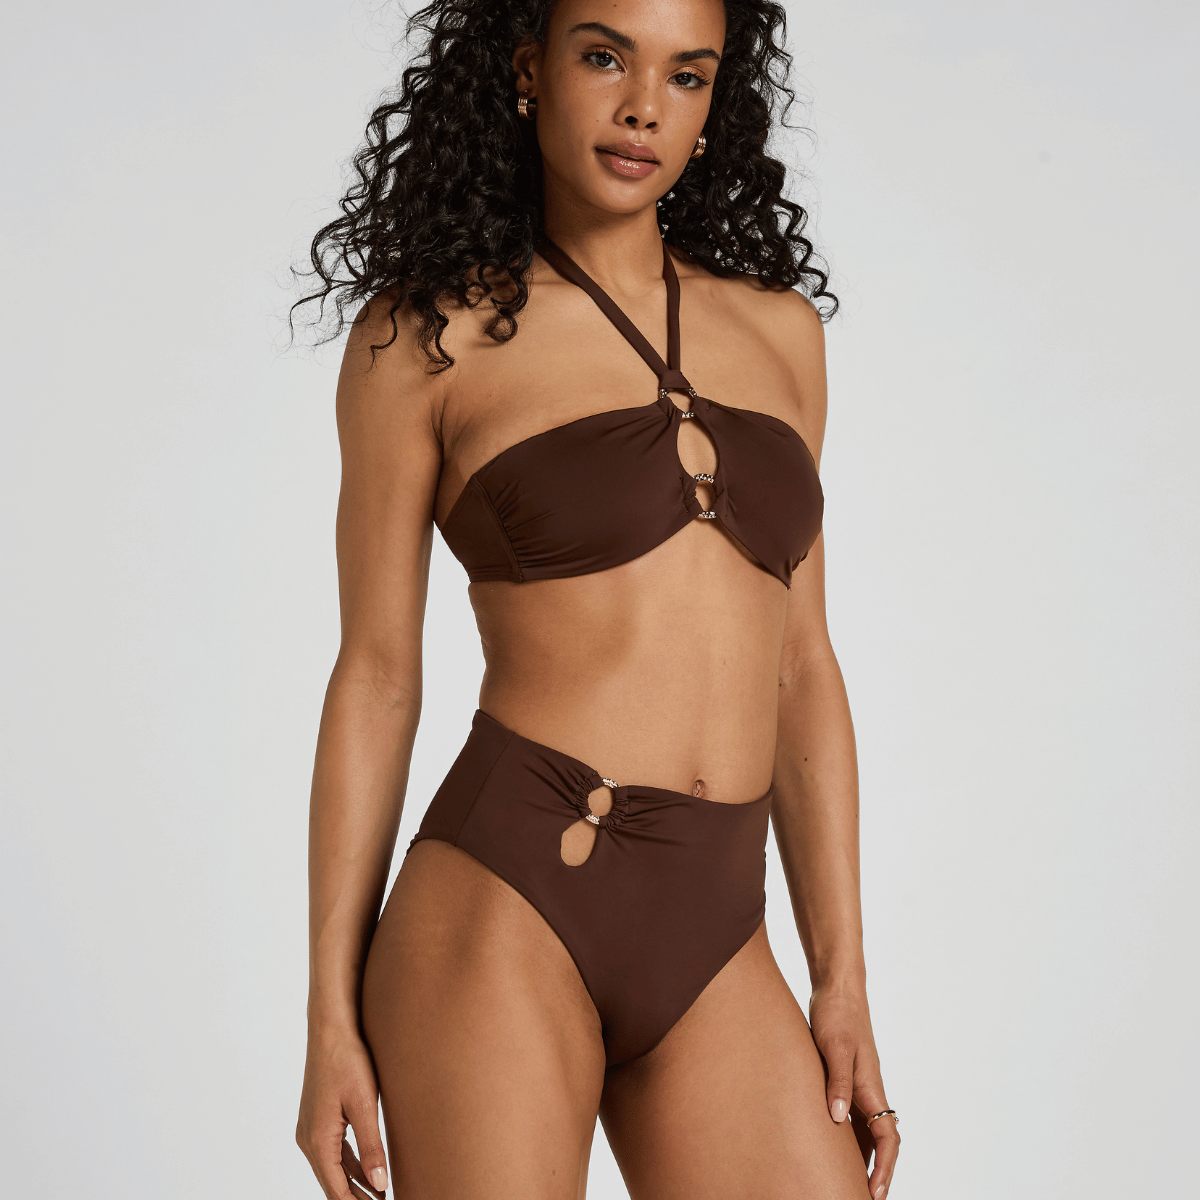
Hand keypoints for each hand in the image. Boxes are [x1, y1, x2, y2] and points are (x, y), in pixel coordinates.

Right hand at [296, 1026, 389, 1198]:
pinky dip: (350, 1165)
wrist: (331, 1028)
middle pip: (333, 1183)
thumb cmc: (348, 1060)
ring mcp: (311, 1129)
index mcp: (318, 1141)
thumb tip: (379, 1185)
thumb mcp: (364, 1104)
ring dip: (354, 1185)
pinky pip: (334, 1151)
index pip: (337, 1191)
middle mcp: (309, 1139)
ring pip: (333, 1168)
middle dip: (356, 1199)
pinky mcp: (318, 1119)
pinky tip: (368, 1172)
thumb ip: (372, 1146)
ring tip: (380, 1196)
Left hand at [808, 981, 899, 1199]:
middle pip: (882, 1142)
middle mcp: (870, 1091)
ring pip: (868, 1131)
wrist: (837, 989)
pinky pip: (853, 1116)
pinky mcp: (847, 1078)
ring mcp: (860, 1086)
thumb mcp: (833, 1048)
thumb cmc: (837, 1015)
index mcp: (871, 1087)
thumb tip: (837, 1119)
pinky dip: (849, 1136)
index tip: (874, 1194)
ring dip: (864, 1158)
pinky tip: (833, 1146)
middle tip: (861, 1198)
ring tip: (848, 1182)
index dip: (884, 1169)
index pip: (888, 1139)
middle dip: (877, 1173)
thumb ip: (837, 1082)